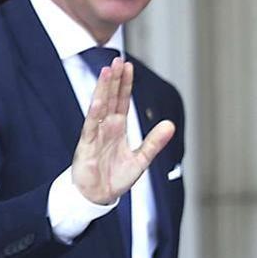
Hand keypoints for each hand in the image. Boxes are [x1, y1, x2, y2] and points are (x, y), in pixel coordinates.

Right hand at [71, 57, 174, 204]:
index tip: (128, 65)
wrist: (98, 198)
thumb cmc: (115, 178)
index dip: (125, 83)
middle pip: (110, 98)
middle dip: (113, 79)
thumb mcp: (141, 159)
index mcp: (117, 128)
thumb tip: (170, 124)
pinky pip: (90, 127)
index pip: (121, 100)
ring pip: (99, 107)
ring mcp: (95, 135)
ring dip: (103, 89)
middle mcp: (105, 127)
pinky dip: (94, 114)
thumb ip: (155, 142)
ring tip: (107, 71)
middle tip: (116, 59)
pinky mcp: (86, 147)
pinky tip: (98, 100)